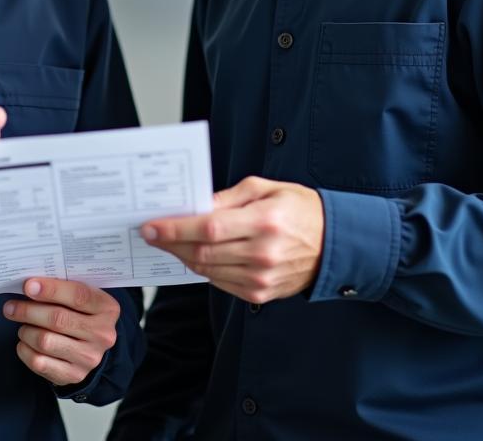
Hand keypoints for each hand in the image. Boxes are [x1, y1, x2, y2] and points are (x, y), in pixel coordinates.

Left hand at [3, 278, 119, 387]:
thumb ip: (64, 288)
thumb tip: (31, 285)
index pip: (78, 295)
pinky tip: (24, 342)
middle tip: (11, 307)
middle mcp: (102, 334)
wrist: (92, 346)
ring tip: (22, 325)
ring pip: (46, 341)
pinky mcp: (74, 375)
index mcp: (107, 308)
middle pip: (58, 319)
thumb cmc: (81, 313)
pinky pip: (40, 363)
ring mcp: (89, 357)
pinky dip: (25, 350)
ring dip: (26, 331)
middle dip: (29, 311)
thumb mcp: (82, 297)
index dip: (51, 290)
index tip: (28, 286)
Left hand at [140, 176, 324, 304]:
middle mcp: (262, 254)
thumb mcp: (265, 188)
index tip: (150, 225)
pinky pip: (219, 282)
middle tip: (149, 232)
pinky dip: (202, 268)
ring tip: (167, 242)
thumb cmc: (298, 208)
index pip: (208, 228)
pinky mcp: (260, 294)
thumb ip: (228, 198)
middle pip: (201, 252)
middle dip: (169, 242)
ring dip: (181, 256)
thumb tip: (196, 207)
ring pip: (206, 270)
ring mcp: (261, 279)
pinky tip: (193, 254)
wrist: (333, 243)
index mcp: (264, 221)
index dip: (174, 228)